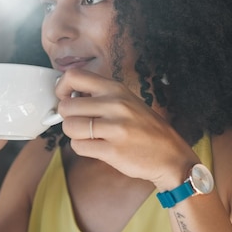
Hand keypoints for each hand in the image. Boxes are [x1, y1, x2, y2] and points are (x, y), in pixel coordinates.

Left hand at [54, 69, 198, 189]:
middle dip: (66, 117)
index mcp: (116, 89)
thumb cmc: (144, 128)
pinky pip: (78, 147)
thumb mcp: (126, 101)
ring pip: (69, 127)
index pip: (74, 76)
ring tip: (89, 136)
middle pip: (66, 106)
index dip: (61, 88)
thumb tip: (66, 96)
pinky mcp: (113, 151)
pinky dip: (82, 148)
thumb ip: (98, 96)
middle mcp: (115, 104)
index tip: (65, 98)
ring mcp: (115, 128)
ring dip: (74, 134)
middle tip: (79, 123)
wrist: (170, 155)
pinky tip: (96, 147)